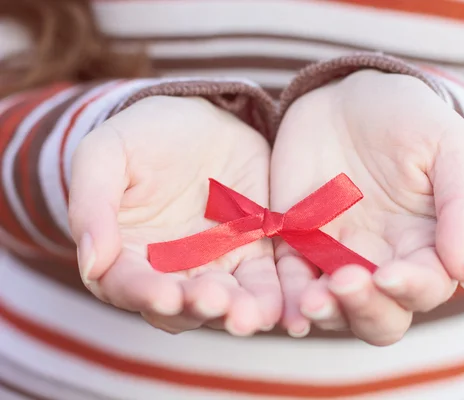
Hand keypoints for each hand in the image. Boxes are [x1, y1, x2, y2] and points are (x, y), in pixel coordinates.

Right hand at [69, 96, 279, 335]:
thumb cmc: (142, 136)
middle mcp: (169, 271)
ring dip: (238, 313)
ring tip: (251, 316)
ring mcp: (213, 265)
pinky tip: (282, 307)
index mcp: (124, 254)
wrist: (196, 120)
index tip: (165, 296)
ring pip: (224, 302)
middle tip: (216, 302)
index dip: (146, 293)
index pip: (129, 285)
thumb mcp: (106, 155)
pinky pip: (263, 281)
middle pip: (181, 305)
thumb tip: (91, 262)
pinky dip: (271, 297)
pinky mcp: (252, 253)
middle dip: (198, 308)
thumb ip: (93, 205)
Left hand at [271, 70, 463, 344]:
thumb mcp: (448, 148)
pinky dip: (286, 298)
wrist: (351, 96)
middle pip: (380, 315)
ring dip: (324, 311)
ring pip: (334, 307)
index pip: (426, 287)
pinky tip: (285, 304)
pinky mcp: (295, 242)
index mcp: (425, 245)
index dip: (411, 288)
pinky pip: (289, 280)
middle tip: (346, 283)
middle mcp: (381, 260)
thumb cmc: (411, 120)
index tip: (389, 274)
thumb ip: (461, 206)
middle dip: (365, 309)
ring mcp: (335, 255)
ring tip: (310, 301)